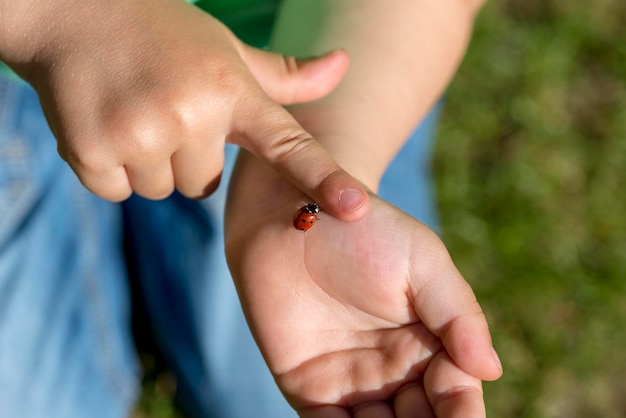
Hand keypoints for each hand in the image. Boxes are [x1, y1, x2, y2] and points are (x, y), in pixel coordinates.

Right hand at [2, 0, 366, 217]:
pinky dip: (109, 167)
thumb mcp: (228, 51)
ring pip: (162, 190)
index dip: (324, 179)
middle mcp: (192, 113)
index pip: (289, 145)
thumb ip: (286, 75)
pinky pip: (117, 191)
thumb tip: (344, 64)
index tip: (355, 207)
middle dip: (186, 156)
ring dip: (149, 163)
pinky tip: (104, 121)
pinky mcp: (92, 149)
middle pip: (203, 185)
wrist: (72, 11)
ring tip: (134, 110)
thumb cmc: (164, 35)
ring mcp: (141, 132)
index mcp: (232, 91)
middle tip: (164, 107)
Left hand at [225, 152, 502, 416]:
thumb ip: (458, 314)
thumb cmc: (365, 229)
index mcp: (430, 344)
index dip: (462, 415)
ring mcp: (352, 383)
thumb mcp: (423, 261)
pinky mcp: (308, 389)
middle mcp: (394, 371)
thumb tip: (491, 371)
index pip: (455, 396)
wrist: (290, 214)